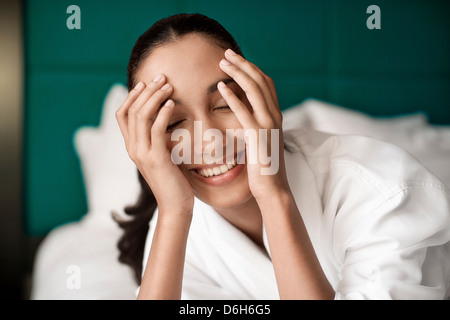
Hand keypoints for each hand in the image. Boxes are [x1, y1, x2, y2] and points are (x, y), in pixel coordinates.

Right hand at [116, 75, 193, 214]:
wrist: (175, 205)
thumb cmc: (172, 181)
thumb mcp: (162, 156)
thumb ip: (158, 140)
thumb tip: (165, 121)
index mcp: (132, 147)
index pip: (123, 115)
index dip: (132, 96)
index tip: (146, 82)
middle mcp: (133, 148)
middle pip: (131, 110)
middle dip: (145, 90)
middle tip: (161, 77)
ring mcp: (142, 153)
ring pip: (141, 116)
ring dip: (154, 97)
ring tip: (168, 85)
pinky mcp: (156, 158)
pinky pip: (156, 129)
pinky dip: (162, 113)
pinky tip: (172, 104)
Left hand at [217, 49, 289, 200]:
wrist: (274, 189)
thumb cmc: (265, 168)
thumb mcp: (263, 142)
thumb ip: (257, 126)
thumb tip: (245, 117)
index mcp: (276, 116)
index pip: (266, 84)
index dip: (252, 69)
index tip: (237, 60)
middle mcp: (275, 116)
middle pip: (260, 80)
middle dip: (243, 64)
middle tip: (227, 53)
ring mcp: (268, 125)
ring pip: (254, 90)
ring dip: (238, 72)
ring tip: (222, 62)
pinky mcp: (258, 136)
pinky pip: (244, 110)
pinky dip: (232, 96)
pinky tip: (220, 86)